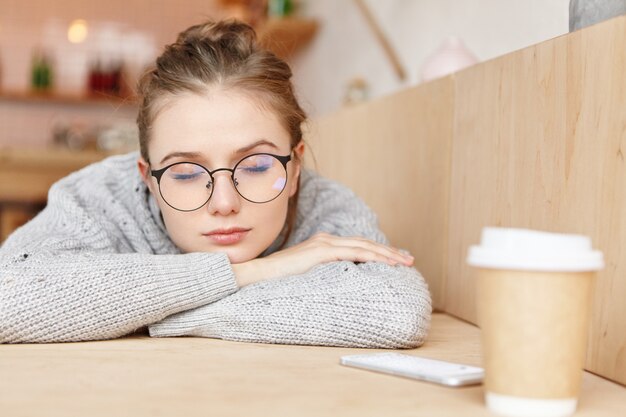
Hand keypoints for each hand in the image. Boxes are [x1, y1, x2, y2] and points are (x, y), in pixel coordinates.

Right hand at [231, 232, 413, 286]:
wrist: (259, 274)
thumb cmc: (280, 279)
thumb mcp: (308, 274)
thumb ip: (324, 272)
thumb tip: (341, 281)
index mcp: (323, 243)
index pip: (358, 245)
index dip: (379, 251)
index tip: (396, 259)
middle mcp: (326, 239)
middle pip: (365, 243)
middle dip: (389, 251)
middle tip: (409, 260)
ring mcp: (324, 244)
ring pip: (363, 246)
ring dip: (386, 254)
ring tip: (404, 262)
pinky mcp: (321, 251)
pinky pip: (353, 252)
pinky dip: (372, 256)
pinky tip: (385, 262)